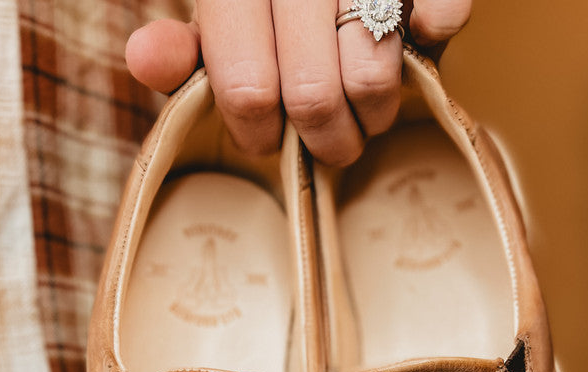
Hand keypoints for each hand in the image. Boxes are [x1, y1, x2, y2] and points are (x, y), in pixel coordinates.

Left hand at [125, 1, 471, 165]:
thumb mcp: (221, 9)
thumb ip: (186, 44)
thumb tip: (146, 59)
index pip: (247, 89)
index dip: (256, 131)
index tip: (264, 136)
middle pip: (313, 98)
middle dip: (324, 140)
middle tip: (328, 141)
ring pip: (373, 78)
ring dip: (375, 112)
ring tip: (367, 104)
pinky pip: (441, 17)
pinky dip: (435, 35)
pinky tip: (417, 36)